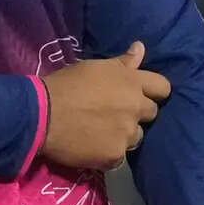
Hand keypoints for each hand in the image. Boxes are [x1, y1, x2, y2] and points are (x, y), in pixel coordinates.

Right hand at [37, 42, 169, 169]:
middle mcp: (135, 107)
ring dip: (124, 135)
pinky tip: (92, 147)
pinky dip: (108, 153)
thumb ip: (122, 62)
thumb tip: (140, 47)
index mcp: (132, 82)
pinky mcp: (114, 155)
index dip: (154, 92)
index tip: (142, 95)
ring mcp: (126, 133)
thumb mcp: (94, 67)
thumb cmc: (65, 85)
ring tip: (102, 132)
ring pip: (136, 137)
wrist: (41, 115)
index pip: (163, 87)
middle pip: (152, 113)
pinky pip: (120, 157)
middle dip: (137, 114)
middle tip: (115, 114)